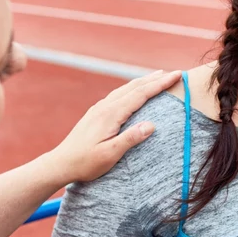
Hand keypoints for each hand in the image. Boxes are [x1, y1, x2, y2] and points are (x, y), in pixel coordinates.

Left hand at [48, 69, 181, 183]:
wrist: (60, 163)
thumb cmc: (85, 163)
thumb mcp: (110, 154)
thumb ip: (130, 138)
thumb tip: (152, 125)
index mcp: (111, 114)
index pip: (141, 94)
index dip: (160, 84)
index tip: (177, 75)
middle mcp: (105, 106)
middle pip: (134, 87)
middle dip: (155, 79)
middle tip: (175, 73)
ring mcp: (99, 108)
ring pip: (125, 89)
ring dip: (143, 81)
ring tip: (157, 76)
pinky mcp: (96, 113)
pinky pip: (118, 94)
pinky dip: (132, 89)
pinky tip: (134, 91)